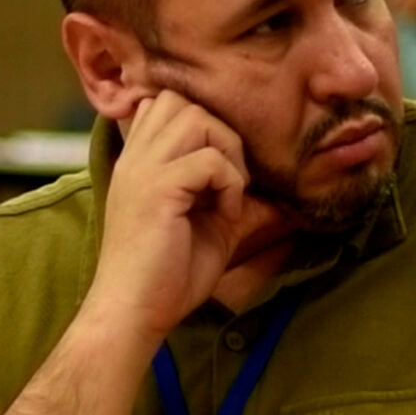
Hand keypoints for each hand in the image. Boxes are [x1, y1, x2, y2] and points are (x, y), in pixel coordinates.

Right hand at [80, 91, 281, 345]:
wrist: (133, 314)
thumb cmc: (166, 278)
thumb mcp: (209, 228)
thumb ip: (232, 199)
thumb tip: (281, 192)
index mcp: (138, 163)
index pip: (163, 103)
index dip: (200, 123)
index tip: (218, 168)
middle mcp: (135, 159)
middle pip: (180, 100)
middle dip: (217, 130)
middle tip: (228, 177)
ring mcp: (142, 170)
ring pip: (195, 117)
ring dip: (225, 151)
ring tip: (228, 192)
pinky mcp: (157, 190)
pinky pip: (208, 159)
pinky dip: (229, 182)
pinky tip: (226, 214)